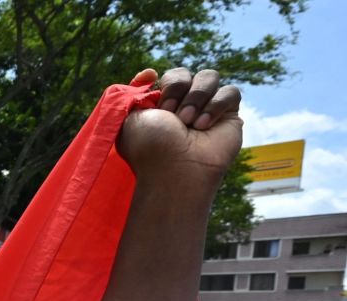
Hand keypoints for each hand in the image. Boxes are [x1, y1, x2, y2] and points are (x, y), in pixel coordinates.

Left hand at [118, 68, 241, 185]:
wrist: (173, 168)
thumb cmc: (149, 146)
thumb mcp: (130, 117)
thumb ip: (134, 92)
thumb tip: (150, 72)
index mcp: (161, 105)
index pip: (170, 75)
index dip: (167, 81)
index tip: (158, 98)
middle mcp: (184, 105)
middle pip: (186, 72)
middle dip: (176, 89)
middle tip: (172, 116)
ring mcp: (207, 109)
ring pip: (210, 76)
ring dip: (196, 96)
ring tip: (187, 122)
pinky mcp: (229, 116)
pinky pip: (230, 92)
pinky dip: (215, 105)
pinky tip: (203, 126)